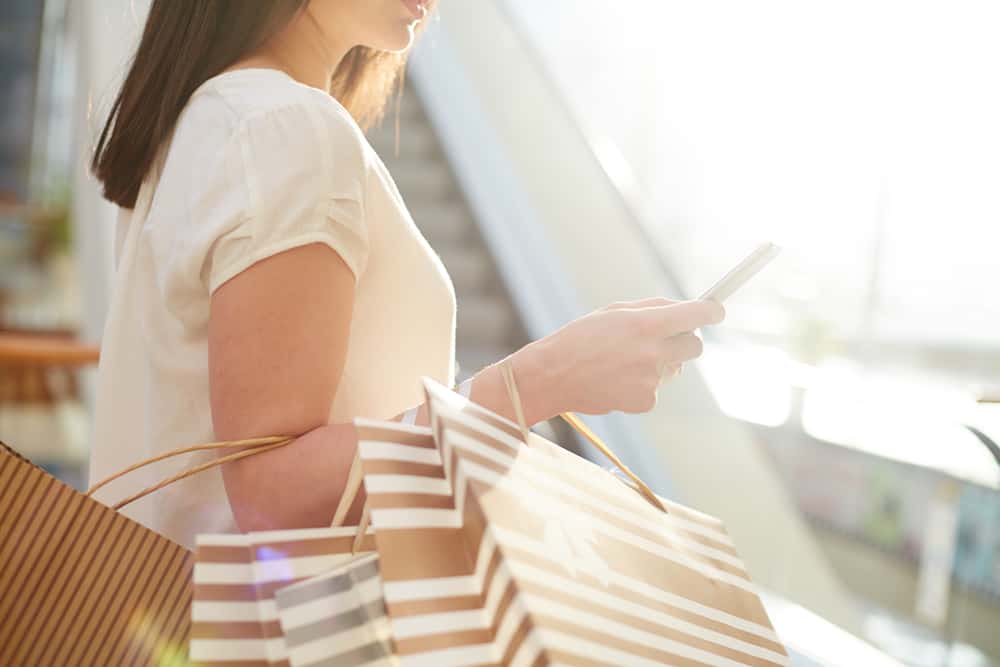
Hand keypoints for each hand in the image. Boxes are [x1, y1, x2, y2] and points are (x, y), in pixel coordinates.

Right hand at [529, 296, 724, 415]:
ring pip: (674, 368)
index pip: (697, 315)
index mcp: (646, 324)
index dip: (712, 311)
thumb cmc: (580, 338)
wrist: (552, 376)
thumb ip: (652, 308)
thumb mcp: (613, 311)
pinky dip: (643, 384)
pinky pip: (657, 388)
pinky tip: (618, 379)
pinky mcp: (646, 401)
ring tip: (624, 361)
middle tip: (665, 337)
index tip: (715, 311)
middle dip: (686, 339)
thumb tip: (683, 307)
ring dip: (660, 362)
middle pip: (695, 344)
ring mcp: (651, 380)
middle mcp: (653, 352)